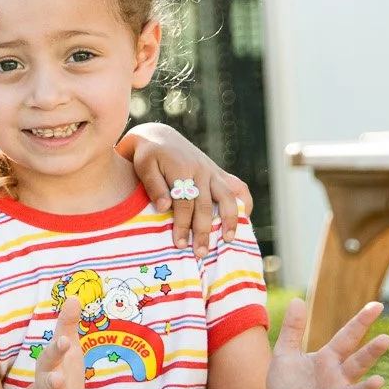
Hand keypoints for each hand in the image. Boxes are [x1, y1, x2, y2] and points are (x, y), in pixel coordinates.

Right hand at [32, 295, 86, 388]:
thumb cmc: (59, 372)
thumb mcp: (66, 349)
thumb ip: (68, 324)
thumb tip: (75, 296)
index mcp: (51, 366)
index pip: (53, 354)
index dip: (59, 348)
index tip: (65, 339)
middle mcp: (48, 387)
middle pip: (48, 381)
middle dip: (51, 379)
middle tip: (57, 376)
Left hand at [120, 123, 252, 258]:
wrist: (158, 135)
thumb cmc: (147, 155)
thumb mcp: (144, 167)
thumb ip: (154, 187)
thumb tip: (164, 208)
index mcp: (181, 170)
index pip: (184, 203)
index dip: (182, 225)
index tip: (179, 245)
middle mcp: (201, 171)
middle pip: (205, 206)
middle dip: (203, 231)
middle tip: (200, 253)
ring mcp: (212, 171)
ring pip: (226, 197)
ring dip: (230, 220)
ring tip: (227, 240)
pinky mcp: (217, 172)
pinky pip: (237, 186)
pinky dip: (243, 201)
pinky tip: (244, 218)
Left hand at [267, 300, 388, 388]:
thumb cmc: (287, 382)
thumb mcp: (285, 353)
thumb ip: (292, 329)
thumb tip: (296, 300)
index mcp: (328, 359)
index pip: (347, 337)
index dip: (360, 322)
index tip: (377, 305)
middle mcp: (338, 378)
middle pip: (357, 363)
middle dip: (371, 352)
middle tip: (386, 338)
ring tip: (379, 381)